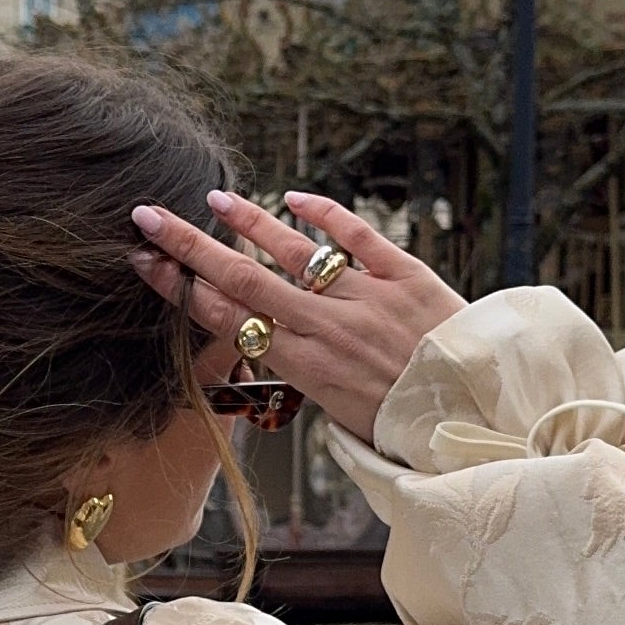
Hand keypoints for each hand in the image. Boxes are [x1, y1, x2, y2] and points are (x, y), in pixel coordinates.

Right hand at [130, 187, 465, 448]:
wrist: (480, 418)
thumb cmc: (409, 427)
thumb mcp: (342, 417)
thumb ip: (308, 376)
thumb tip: (275, 346)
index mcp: (307, 368)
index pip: (228, 320)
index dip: (180, 289)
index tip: (145, 262)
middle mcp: (328, 328)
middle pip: (244, 279)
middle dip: (189, 247)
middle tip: (148, 217)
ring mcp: (367, 297)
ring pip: (296, 252)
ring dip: (250, 223)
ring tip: (214, 199)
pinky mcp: (408, 276)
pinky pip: (359, 237)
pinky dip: (327, 213)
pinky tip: (295, 197)